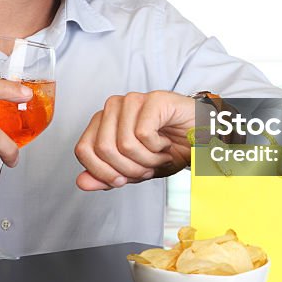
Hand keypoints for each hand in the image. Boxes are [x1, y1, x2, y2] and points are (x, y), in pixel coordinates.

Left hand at [75, 91, 193, 190]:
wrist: (201, 141)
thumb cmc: (168, 151)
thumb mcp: (134, 171)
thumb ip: (107, 176)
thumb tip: (81, 182)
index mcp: (102, 122)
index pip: (83, 150)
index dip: (103, 172)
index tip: (124, 179)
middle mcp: (113, 107)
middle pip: (103, 149)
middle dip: (130, 168)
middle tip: (148, 166)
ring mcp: (131, 100)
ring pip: (124, 144)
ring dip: (147, 159)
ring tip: (159, 154)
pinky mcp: (152, 99)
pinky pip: (143, 134)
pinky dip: (158, 148)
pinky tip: (166, 142)